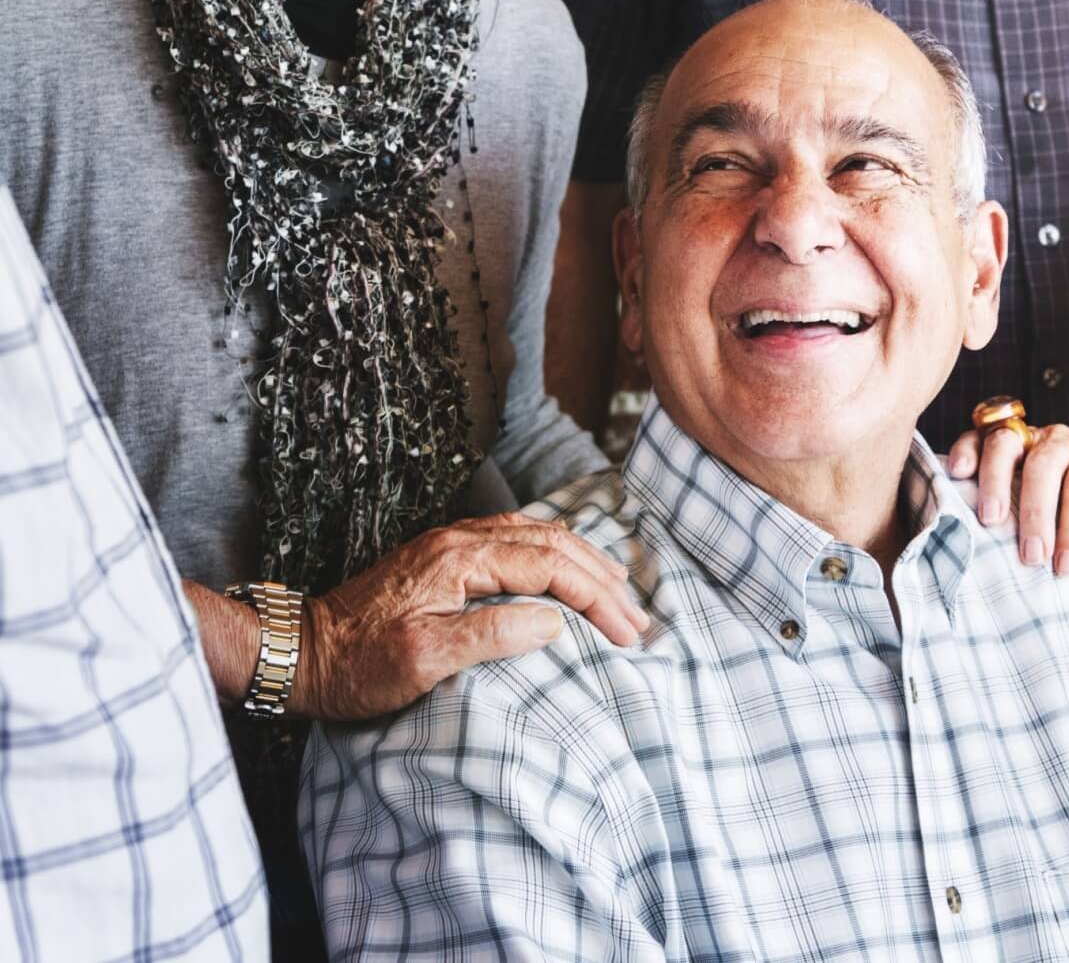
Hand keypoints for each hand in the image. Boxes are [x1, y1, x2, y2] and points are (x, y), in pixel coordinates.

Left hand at [290, 512, 647, 720]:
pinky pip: (517, 541)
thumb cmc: (357, 665)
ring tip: (618, 594)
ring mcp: (452, 543)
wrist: (300, 652)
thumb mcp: (423, 660)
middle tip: (637, 617)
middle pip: (553, 542)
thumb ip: (490, 635)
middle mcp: (460, 539)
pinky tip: (568, 573)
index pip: (550, 566)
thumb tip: (553, 622)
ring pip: (538, 535)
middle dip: (602, 577)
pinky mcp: (446, 556)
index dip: (596, 598)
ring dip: (584, 563)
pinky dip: (556, 557)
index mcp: (460, 558)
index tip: (627, 633)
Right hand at [948, 424, 1068, 573]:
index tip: (1067, 566)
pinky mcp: (999, 440)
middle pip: (1044, 465)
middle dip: (1036, 512)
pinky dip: (965, 450)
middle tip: (1032, 555)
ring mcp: (1028, 436)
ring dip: (995, 481)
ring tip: (990, 521)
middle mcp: (1062, 440)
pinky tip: (960, 474)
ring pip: (1006, 443)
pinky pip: (977, 435)